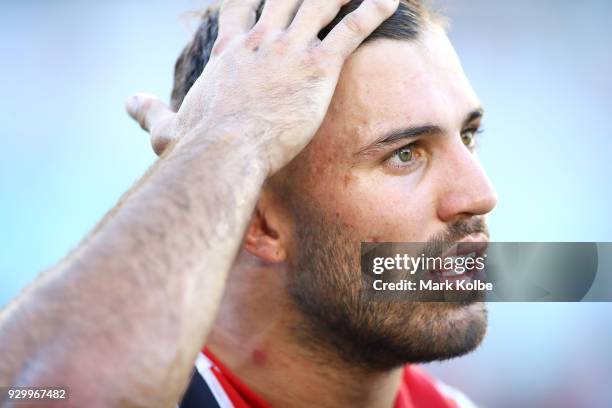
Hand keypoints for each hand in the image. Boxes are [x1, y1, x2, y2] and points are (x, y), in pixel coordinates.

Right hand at [127, 0, 398, 174]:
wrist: (223, 152)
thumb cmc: (195, 145)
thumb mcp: (165, 126)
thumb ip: (148, 111)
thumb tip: (128, 102)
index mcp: (230, 53)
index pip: (239, 9)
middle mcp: (260, 41)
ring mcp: (289, 49)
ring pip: (320, 3)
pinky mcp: (318, 66)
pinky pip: (351, 29)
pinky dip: (372, 12)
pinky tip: (388, 0)